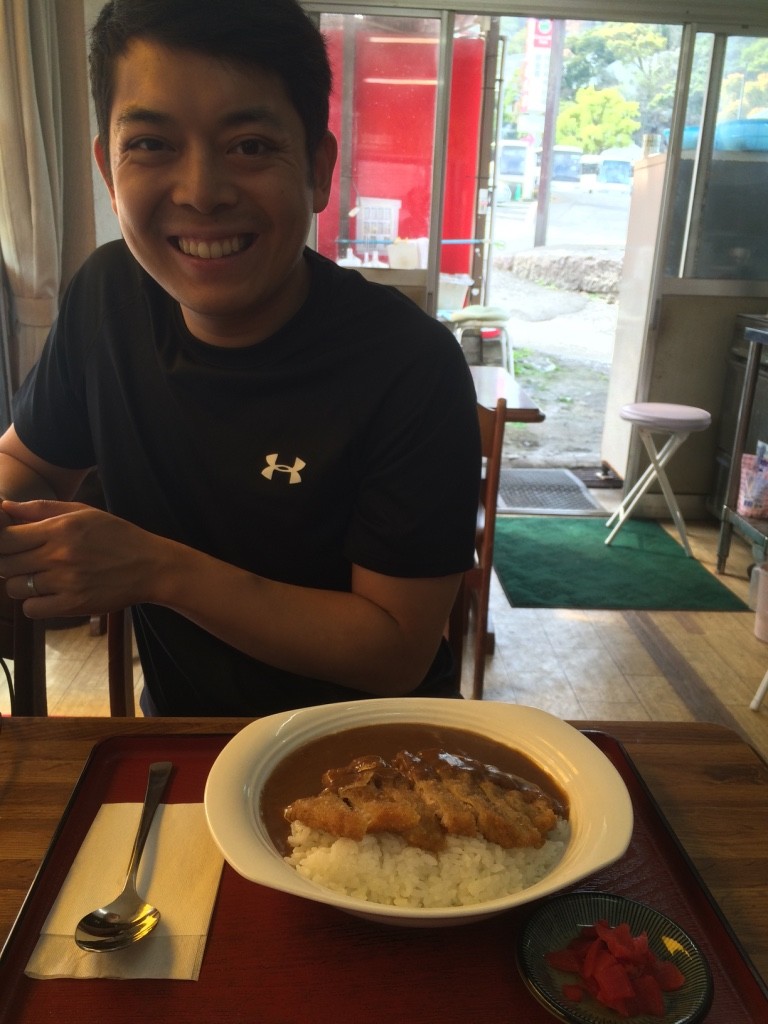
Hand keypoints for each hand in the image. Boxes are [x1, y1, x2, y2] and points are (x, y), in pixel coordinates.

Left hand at [0, 499, 158, 616]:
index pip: (6, 538)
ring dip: (20, 584)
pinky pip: (31, 609)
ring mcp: (66, 582)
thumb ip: (41, 509)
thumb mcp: (83, 512)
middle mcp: (60, 555)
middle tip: (24, 562)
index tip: (11, 544)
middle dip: (8, 563)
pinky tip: (49, 595)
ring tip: (39, 578)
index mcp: (60, 528)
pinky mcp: (73, 605)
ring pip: (15, 588)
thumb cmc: (117, 536)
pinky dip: (34, 604)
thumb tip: (4, 507)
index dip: (2, 541)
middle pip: (5, 564)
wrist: (150, 566)